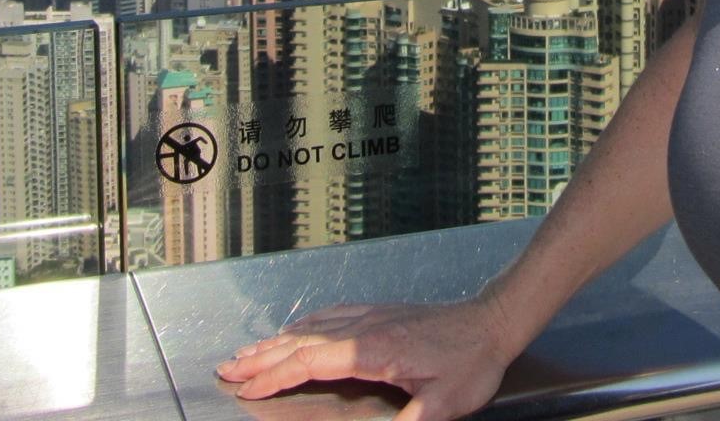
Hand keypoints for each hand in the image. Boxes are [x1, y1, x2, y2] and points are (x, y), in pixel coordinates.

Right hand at [217, 297, 520, 419]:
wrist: (493, 321)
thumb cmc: (470, 362)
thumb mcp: (441, 405)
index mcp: (371, 349)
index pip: (309, 362)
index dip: (274, 377)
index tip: (246, 389)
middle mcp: (364, 328)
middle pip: (300, 341)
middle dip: (260, 357)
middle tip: (226, 368)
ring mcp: (371, 317)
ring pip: (311, 326)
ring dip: (275, 339)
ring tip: (247, 351)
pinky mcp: (381, 314)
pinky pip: (330, 316)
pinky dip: (303, 325)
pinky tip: (296, 329)